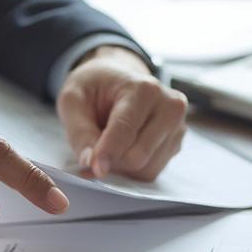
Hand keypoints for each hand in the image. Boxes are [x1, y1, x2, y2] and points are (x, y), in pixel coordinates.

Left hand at [56, 45, 186, 179]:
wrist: (116, 80)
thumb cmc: (94, 87)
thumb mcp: (73, 100)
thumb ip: (79, 131)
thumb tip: (90, 162)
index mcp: (145, 89)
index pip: (126, 129)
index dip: (108, 153)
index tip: (95, 170)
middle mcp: (170, 107)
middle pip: (138, 156)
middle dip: (111, 161)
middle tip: (92, 151)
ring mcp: (177, 127)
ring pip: (146, 169)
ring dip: (121, 167)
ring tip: (108, 145)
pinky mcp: (176, 144)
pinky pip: (151, 172)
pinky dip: (132, 169)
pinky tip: (123, 149)